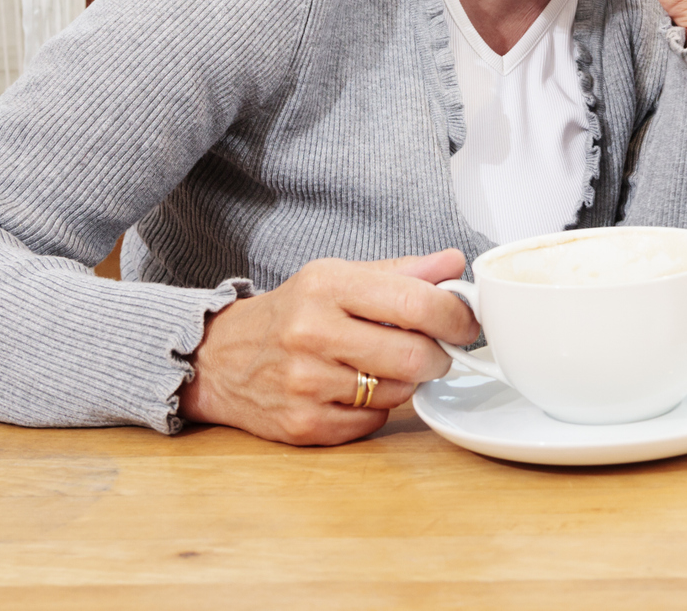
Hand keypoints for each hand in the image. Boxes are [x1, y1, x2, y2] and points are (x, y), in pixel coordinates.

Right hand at [178, 249, 478, 445]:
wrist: (219, 358)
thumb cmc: (290, 313)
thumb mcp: (337, 277)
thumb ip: (400, 272)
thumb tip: (453, 263)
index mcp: (327, 285)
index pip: (416, 302)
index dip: (456, 316)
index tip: (466, 323)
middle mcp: (313, 331)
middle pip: (414, 355)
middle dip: (437, 356)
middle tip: (434, 351)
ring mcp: (306, 382)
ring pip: (397, 391)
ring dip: (404, 382)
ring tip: (380, 365)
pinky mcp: (303, 424)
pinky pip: (372, 422)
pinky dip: (375, 409)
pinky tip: (354, 391)